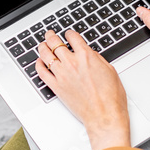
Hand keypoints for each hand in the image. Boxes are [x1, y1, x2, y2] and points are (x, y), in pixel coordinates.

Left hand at [35, 30, 129, 149]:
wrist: (104, 116)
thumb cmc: (111, 97)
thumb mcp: (110, 70)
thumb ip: (97, 59)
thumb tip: (89, 54)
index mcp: (86, 57)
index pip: (73, 37)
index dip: (69, 33)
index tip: (68, 34)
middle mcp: (72, 63)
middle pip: (55, 43)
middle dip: (51, 36)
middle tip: (50, 34)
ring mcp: (62, 75)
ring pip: (46, 55)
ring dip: (42, 47)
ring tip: (42, 44)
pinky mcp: (56, 87)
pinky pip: (42, 73)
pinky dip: (38, 65)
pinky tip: (39, 62)